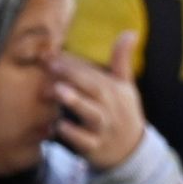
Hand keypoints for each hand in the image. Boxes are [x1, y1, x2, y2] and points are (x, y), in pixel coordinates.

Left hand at [52, 31, 145, 170]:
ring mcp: (104, 128)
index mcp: (115, 90)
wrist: (132, 151)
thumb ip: (122, 60)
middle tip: (50, 64)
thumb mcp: (126, 87)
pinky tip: (56, 126)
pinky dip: (72, 134)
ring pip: (92, 114)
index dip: (75, 63)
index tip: (53, 53)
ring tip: (57, 90)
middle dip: (74, 76)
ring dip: (76, 102)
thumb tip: (131, 32)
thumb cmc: (123, 113)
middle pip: (95, 88)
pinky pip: (84, 141)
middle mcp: (111, 108)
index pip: (95, 73)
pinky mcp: (95, 147)